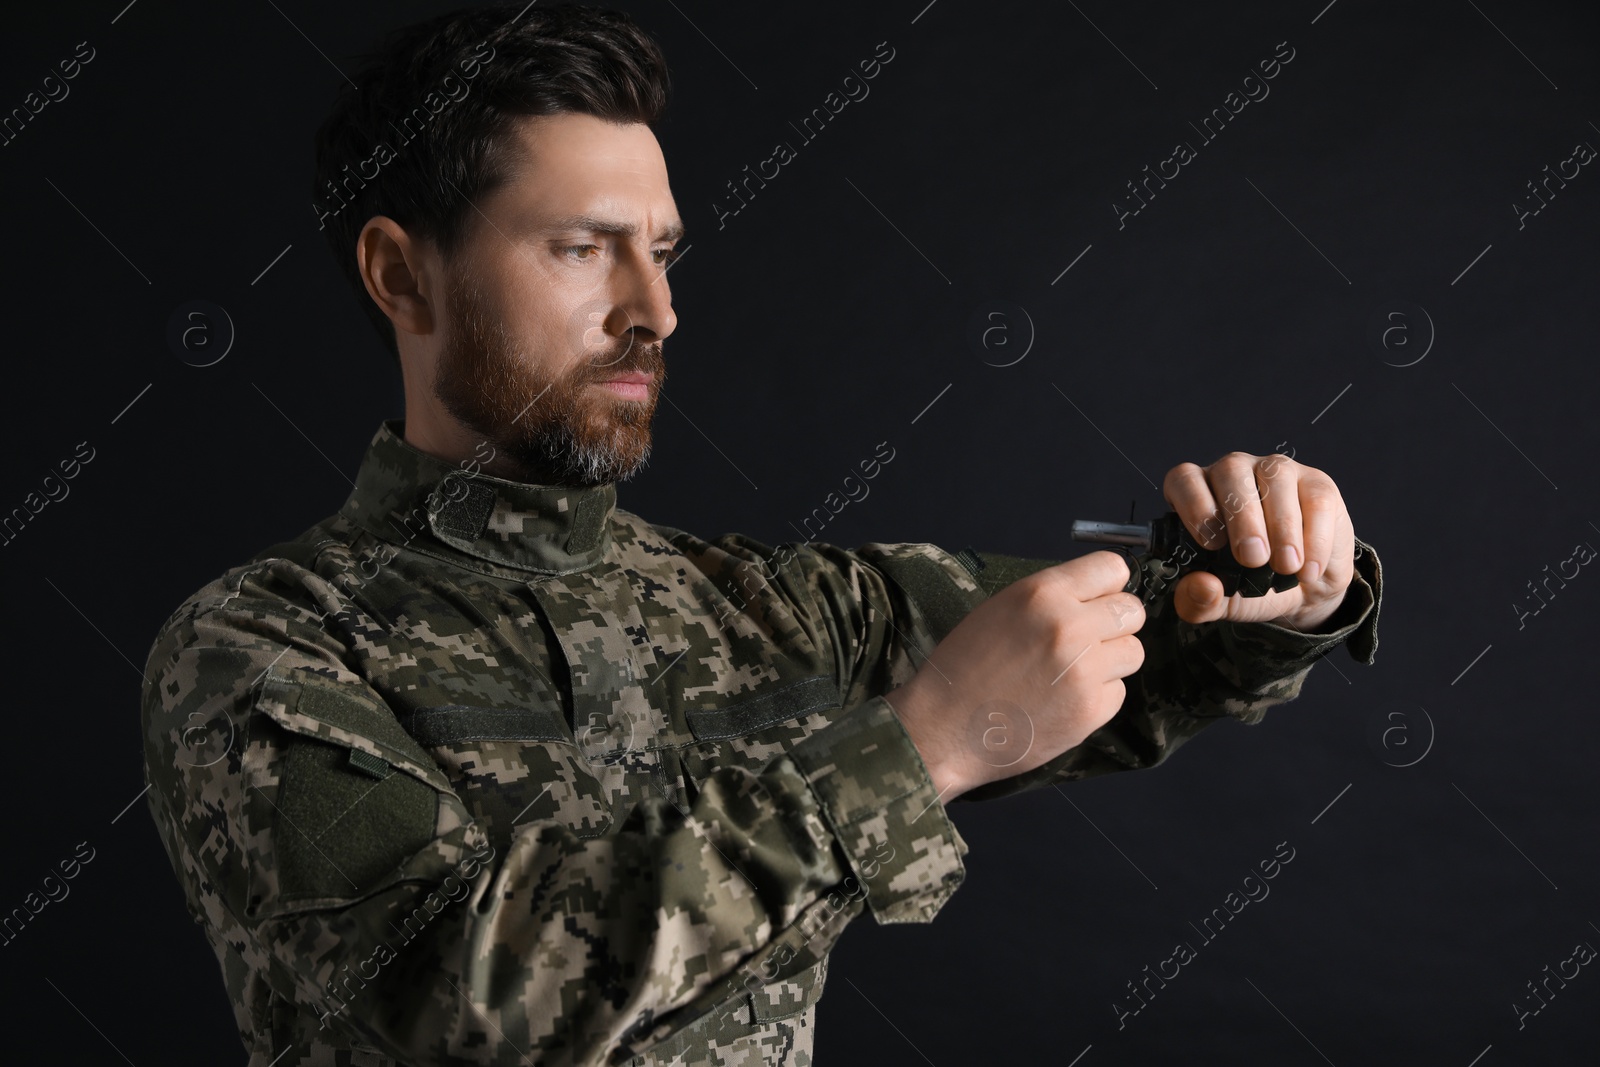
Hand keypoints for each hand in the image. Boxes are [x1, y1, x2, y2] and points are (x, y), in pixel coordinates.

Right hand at [887, 551, 1145, 800]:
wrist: (941, 728)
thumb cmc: (961, 667)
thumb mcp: (999, 610)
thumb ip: (1049, 599)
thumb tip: (1093, 597)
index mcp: (1042, 593)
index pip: (1113, 568)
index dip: (1106, 586)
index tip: (1095, 600)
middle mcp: (1070, 626)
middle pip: (1132, 610)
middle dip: (1114, 623)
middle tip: (1086, 640)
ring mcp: (1085, 671)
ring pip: (1133, 652)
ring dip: (1111, 660)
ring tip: (1073, 672)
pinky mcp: (1091, 711)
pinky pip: (1118, 692)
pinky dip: (1098, 696)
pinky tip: (1062, 700)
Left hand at [1162, 451, 1355, 630]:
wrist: (1304, 587)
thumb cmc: (1252, 583)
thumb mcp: (1221, 601)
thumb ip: (1198, 601)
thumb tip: (1200, 587)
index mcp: (1199, 492)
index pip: (1184, 478)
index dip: (1194, 504)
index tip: (1210, 543)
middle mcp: (1235, 472)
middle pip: (1231, 472)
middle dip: (1241, 517)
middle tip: (1252, 558)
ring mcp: (1277, 472)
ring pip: (1275, 476)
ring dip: (1281, 525)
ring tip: (1285, 566)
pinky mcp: (1317, 484)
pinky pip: (1316, 498)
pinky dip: (1314, 537)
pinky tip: (1308, 569)